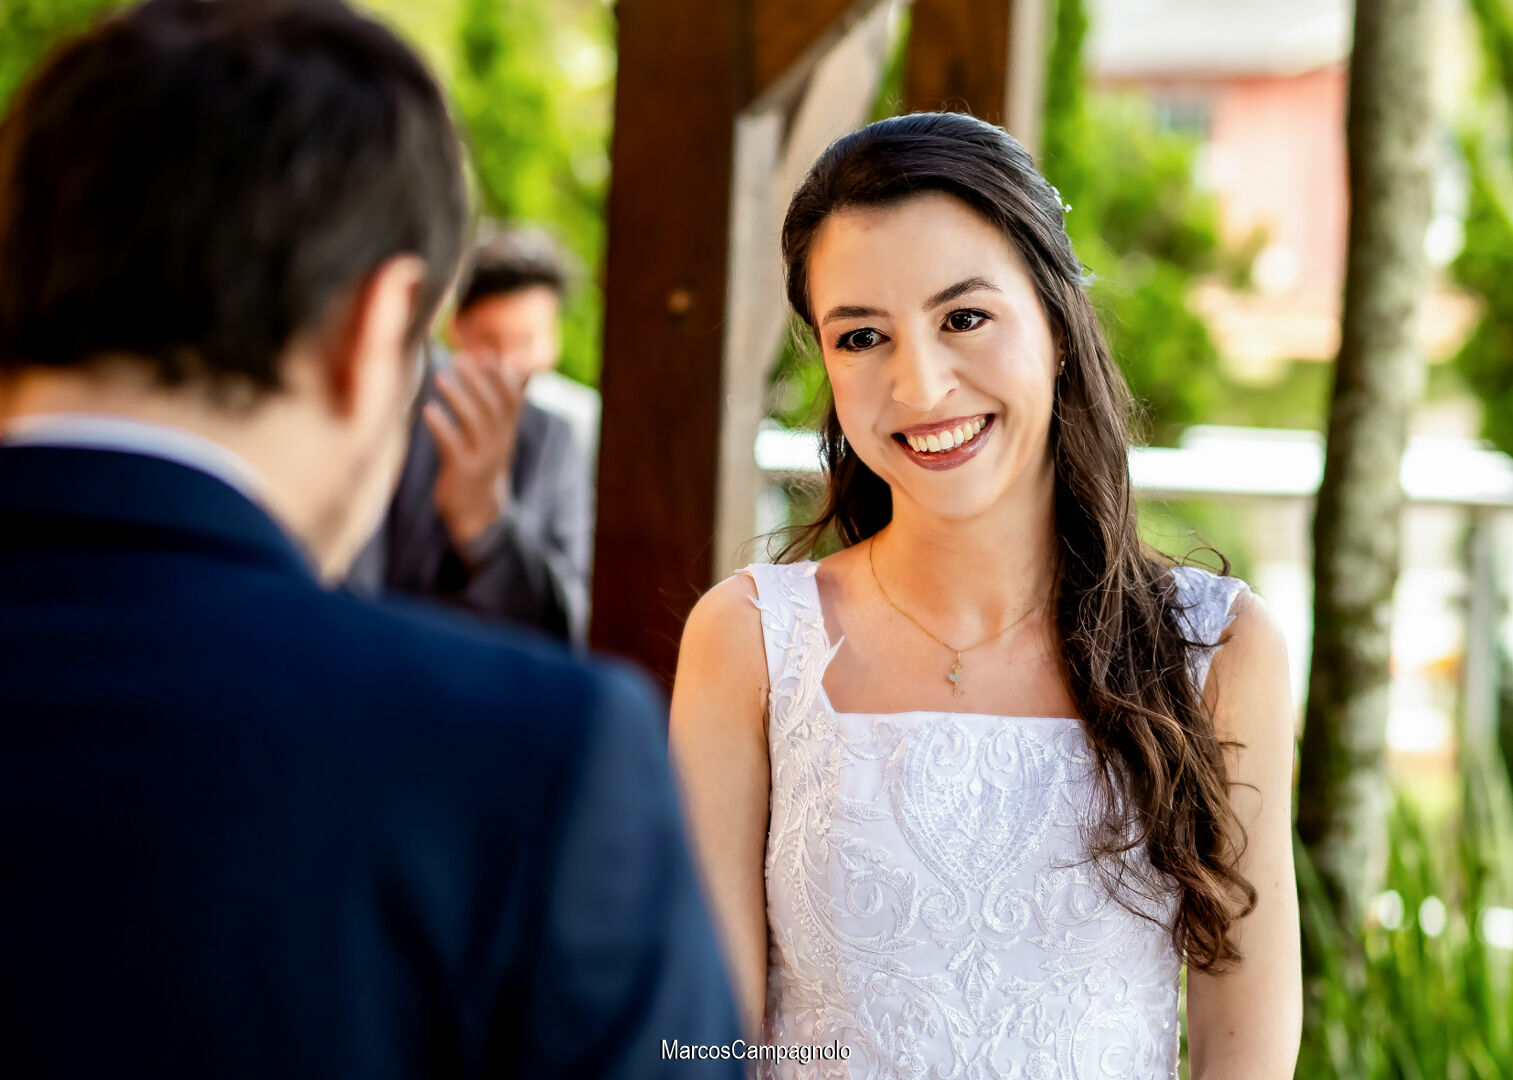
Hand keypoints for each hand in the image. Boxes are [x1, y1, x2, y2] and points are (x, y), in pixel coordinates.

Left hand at [425, 351, 526, 549]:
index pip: (511, 399)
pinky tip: (428, 410)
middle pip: (493, 407)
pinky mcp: (463, 472)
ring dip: (458, 396)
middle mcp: (499, 443)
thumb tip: (522, 367)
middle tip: (459, 359)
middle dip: (477, 380)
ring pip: (474, 422)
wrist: (477, 512)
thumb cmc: (482, 463)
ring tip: (439, 377)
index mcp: (506, 432)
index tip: (483, 354)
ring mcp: (482, 458)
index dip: (499, 376)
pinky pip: (453, 445)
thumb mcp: (500, 434)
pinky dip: (441, 426)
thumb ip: (508, 402)